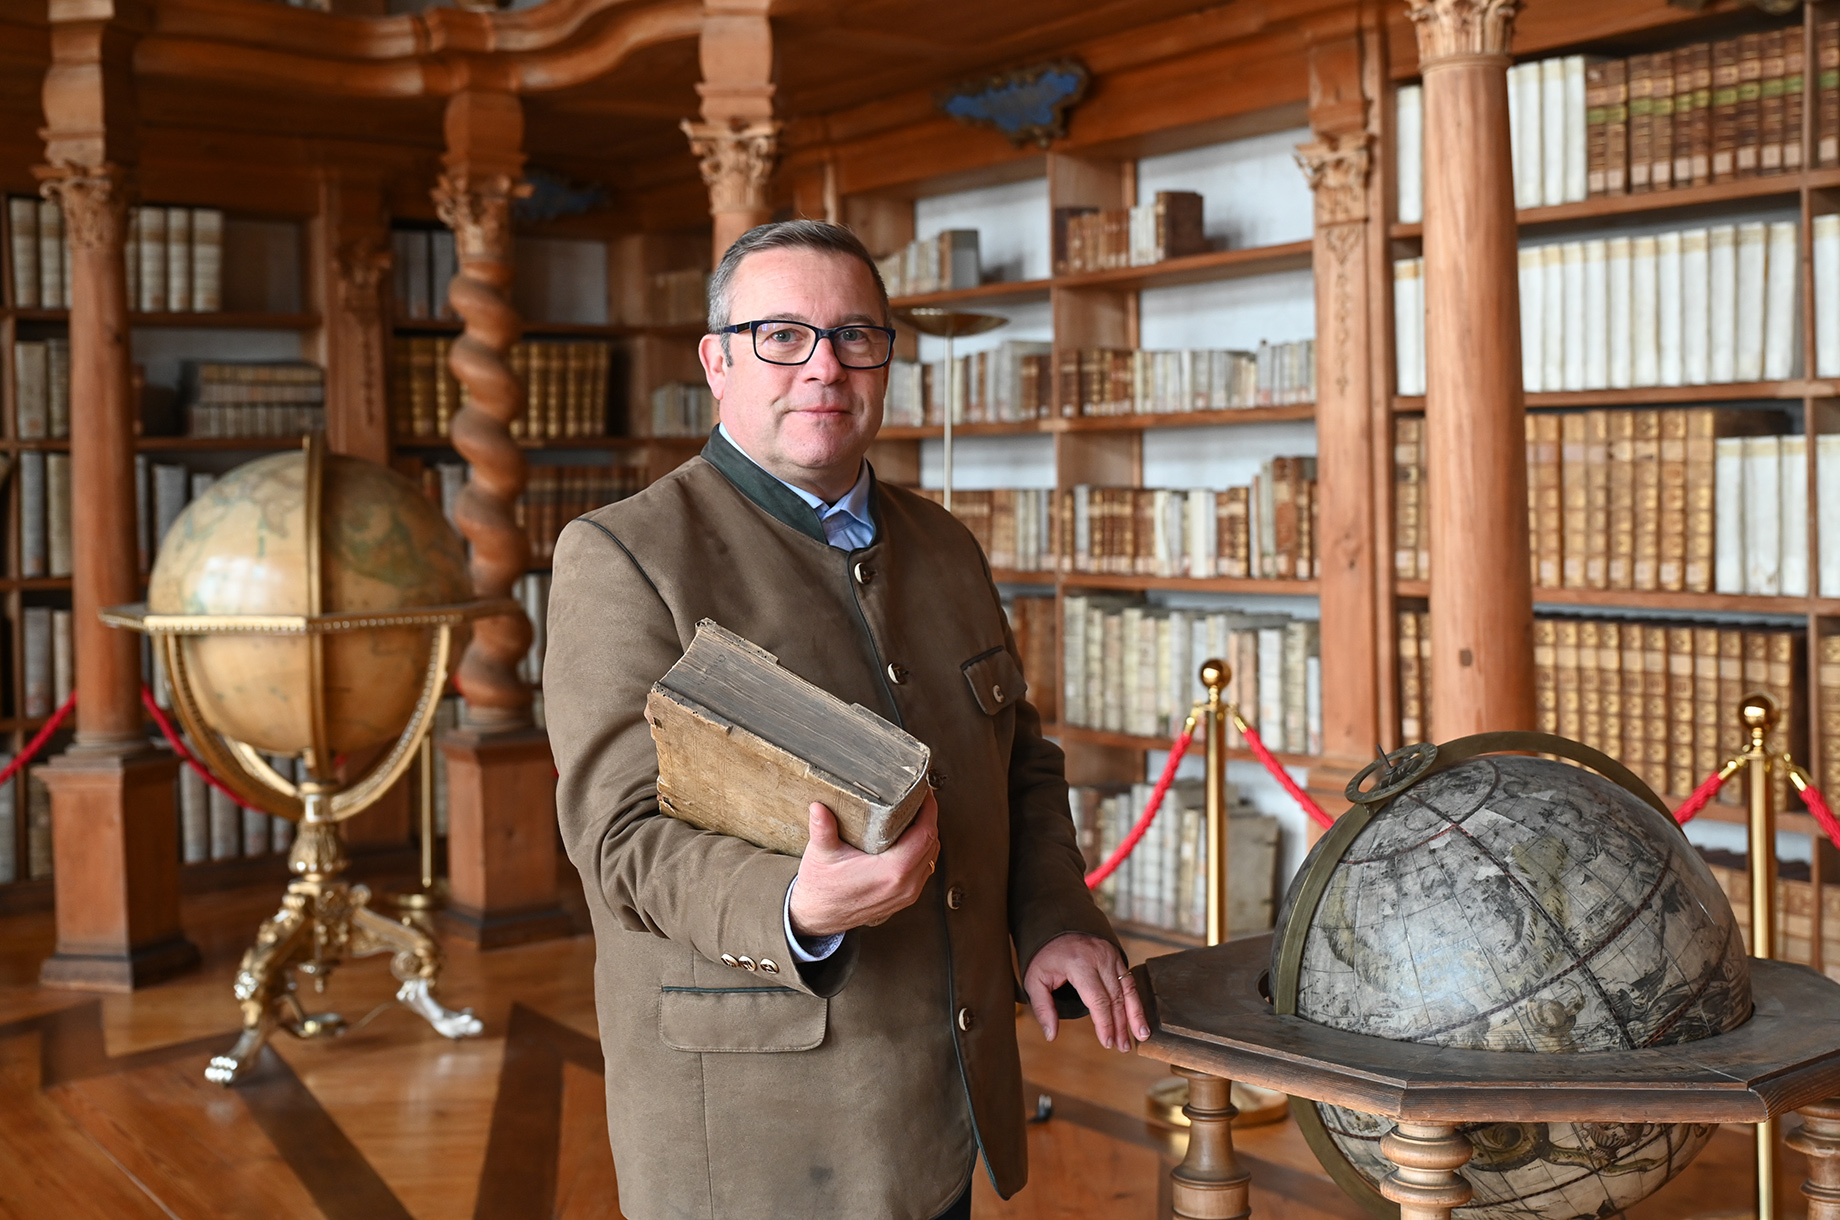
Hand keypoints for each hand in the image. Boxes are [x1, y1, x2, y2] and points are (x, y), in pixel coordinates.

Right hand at [788, 791, 938, 937]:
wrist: (818, 917)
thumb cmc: (820, 887)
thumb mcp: (821, 853)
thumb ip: (822, 828)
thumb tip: (818, 806)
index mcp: (891, 872)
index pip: (924, 834)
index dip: (928, 810)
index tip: (925, 793)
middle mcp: (906, 886)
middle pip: (932, 844)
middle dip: (928, 818)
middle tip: (919, 798)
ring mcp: (907, 895)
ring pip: (931, 857)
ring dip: (927, 835)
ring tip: (915, 815)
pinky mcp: (904, 898)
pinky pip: (924, 870)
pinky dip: (922, 851)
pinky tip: (910, 839)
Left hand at [1022, 932, 1149, 1052]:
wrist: (1055, 923)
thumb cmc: (1044, 956)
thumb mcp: (1035, 980)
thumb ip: (1043, 1008)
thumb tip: (1051, 1036)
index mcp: (1078, 964)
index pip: (1097, 999)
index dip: (1104, 1023)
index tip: (1107, 1042)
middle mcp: (1098, 958)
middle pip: (1115, 997)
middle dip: (1120, 1025)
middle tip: (1122, 1047)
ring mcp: (1110, 955)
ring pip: (1127, 989)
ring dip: (1134, 1014)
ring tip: (1140, 1036)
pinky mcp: (1116, 955)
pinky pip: (1129, 980)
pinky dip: (1135, 1000)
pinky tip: (1139, 1017)